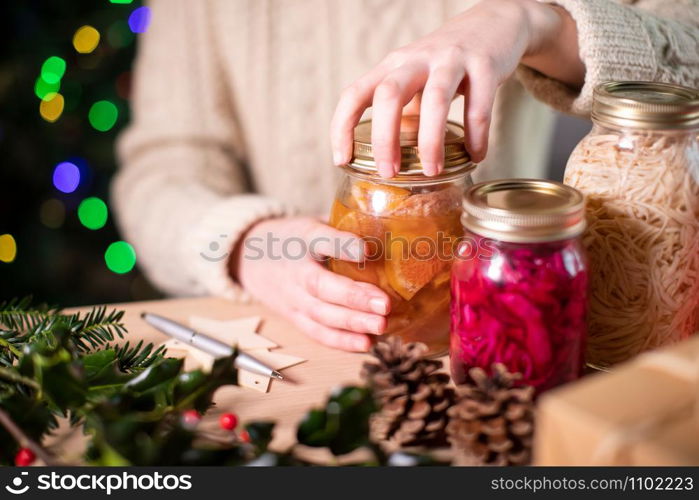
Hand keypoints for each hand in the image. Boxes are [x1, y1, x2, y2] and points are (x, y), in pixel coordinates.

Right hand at [231, 217, 390, 351]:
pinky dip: (341, 341)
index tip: (365, 250)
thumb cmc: (295, 239)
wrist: (250, 258)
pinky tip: (367, 343)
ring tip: (381, 326)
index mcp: (303, 238)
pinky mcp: (294, 317)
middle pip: (321, 286)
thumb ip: (344, 229)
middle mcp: (295, 270)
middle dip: (354, 297)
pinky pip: (317, 333)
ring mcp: (292, 297)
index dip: (342, 244)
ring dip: (352, 323)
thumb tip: (392, 231)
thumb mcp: (314, 223)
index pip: (320, 239)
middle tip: (385, 304)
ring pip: (320, 314)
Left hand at [331, 0, 581, 176]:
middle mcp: (416, 59)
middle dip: (385, 138)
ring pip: (434, 98)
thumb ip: (401, 111)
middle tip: (389, 173)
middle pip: (389, 95)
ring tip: (432, 170)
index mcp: (392, 66)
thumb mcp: (415, 80)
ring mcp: (450, 59)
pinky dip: (477, 133)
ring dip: (431, 139)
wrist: (494, 23)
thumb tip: (387, 156)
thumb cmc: (447, 62)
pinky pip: (479, 103)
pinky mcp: (483, 63)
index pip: (355, 94)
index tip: (342, 160)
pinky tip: (475, 155)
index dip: (342, 127)